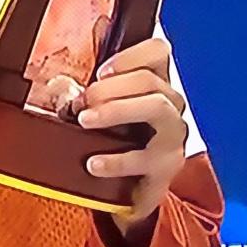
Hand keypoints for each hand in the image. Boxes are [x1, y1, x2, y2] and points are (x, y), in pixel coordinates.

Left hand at [71, 36, 187, 234]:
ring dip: (116, 109)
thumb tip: (73, 62)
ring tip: (85, 120)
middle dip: (110, 86)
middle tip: (82, 100)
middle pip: (149, 80)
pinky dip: (116, 160)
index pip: (158, 52)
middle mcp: (169, 106)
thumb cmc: (115, 143)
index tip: (101, 70)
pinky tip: (93, 163)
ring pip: (157, 107)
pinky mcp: (167, 166)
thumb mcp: (99, 110)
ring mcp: (172, 135)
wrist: (129, 194)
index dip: (131, 55)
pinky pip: (145, 158)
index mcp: (154, 85)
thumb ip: (88, 88)